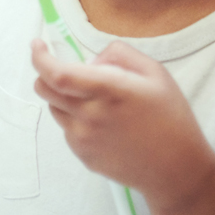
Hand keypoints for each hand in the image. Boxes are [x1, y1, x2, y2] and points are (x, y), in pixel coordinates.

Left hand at [30, 39, 214, 212]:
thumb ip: (119, 54)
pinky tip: (104, 124)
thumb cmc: (170, 118)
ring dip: (63, 97)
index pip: (57, 74)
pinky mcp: (83, 155)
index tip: (38, 44)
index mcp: (108, 90)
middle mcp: (90, 115)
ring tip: (95, 100)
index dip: (39, 57)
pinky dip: (76, 119)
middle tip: (63, 68)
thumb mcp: (154, 72)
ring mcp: (84, 139)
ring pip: (54, 108)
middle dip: (45, 72)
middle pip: (44, 89)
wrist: (176, 170)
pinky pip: (67, 129)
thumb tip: (90, 60)